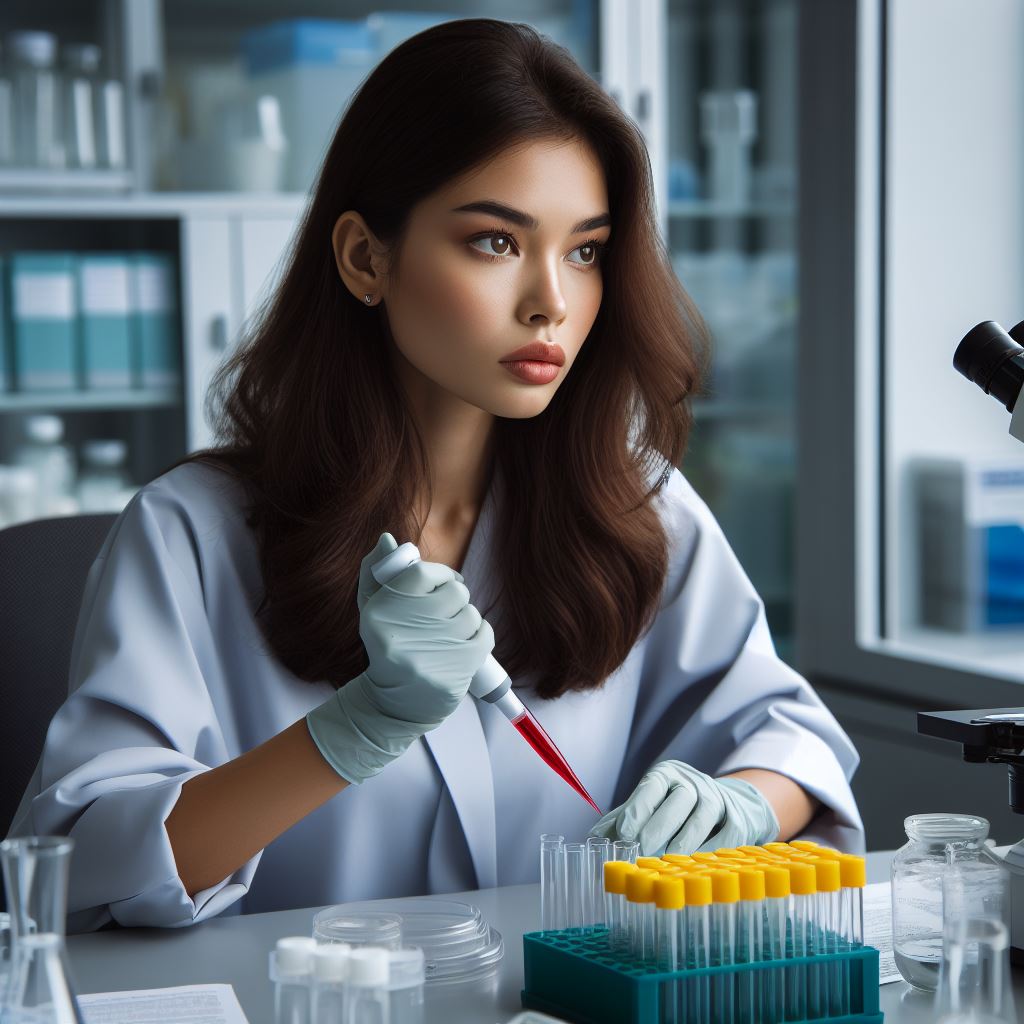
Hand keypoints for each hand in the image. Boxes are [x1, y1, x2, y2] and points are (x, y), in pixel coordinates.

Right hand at [307, 532, 494, 782]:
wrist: (392, 706)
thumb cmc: (387, 648)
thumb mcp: (373, 610)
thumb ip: (378, 572)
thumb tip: (388, 538)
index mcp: (380, 611)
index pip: (425, 572)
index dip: (441, 575)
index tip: (441, 584)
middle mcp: (403, 630)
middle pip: (455, 592)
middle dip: (454, 600)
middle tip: (444, 614)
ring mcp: (432, 652)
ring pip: (471, 614)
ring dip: (466, 621)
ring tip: (449, 635)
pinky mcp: (457, 671)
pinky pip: (485, 634)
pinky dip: (480, 635)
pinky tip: (466, 644)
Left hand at [588, 759, 779, 854]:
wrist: (728, 805)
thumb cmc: (675, 808)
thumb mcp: (649, 806)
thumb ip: (623, 819)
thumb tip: (593, 840)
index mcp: (666, 775)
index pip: (652, 786)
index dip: (638, 808)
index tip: (624, 833)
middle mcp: (693, 782)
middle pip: (678, 800)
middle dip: (659, 826)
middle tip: (642, 850)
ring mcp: (718, 798)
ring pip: (702, 816)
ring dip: (684, 841)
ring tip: (666, 861)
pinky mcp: (738, 819)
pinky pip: (725, 835)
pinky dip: (710, 851)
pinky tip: (695, 866)